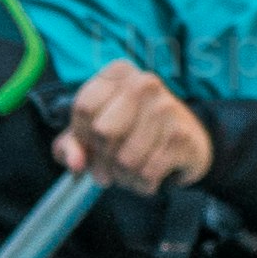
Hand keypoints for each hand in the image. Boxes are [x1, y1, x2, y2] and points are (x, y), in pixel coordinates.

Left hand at [58, 62, 212, 192]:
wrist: (186, 140)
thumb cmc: (130, 132)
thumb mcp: (92, 131)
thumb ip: (71, 145)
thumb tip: (75, 164)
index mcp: (119, 72)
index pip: (84, 107)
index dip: (81, 136)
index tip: (90, 145)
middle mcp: (145, 84)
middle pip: (103, 132)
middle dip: (102, 158)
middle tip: (108, 165)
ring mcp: (167, 109)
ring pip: (125, 158)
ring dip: (122, 176)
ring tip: (127, 173)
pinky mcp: (182, 136)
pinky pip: (147, 173)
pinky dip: (142, 184)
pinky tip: (145, 179)